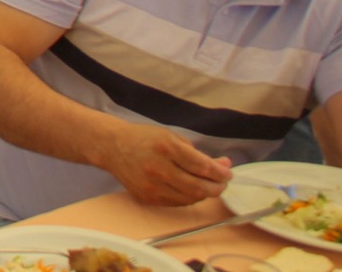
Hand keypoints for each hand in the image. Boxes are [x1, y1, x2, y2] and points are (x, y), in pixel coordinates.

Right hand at [102, 122, 231, 206]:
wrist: (113, 147)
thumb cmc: (144, 138)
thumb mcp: (172, 137)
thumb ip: (198, 153)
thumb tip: (223, 166)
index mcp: (166, 147)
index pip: (203, 167)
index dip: (221, 173)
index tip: (228, 173)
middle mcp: (159, 168)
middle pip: (200, 187)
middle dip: (217, 187)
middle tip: (221, 183)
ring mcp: (153, 186)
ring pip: (191, 198)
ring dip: (204, 193)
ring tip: (206, 185)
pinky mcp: (148, 198)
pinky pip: (177, 203)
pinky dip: (189, 198)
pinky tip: (189, 188)